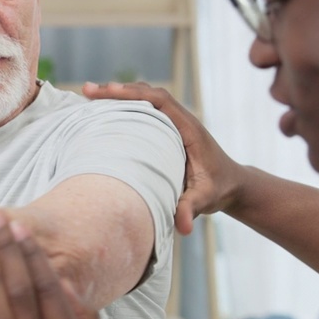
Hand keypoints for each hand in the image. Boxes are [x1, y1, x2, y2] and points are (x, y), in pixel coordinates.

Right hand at [83, 81, 244, 234]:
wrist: (231, 185)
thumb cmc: (219, 190)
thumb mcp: (206, 199)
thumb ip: (192, 209)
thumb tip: (183, 228)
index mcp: (189, 129)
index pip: (159, 101)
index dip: (132, 94)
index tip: (107, 92)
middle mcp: (181, 120)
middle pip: (147, 93)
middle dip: (117, 90)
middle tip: (87, 91)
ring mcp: (174, 123)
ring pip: (144, 99)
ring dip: (118, 95)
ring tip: (89, 96)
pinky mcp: (168, 129)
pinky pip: (145, 110)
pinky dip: (124, 105)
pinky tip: (104, 112)